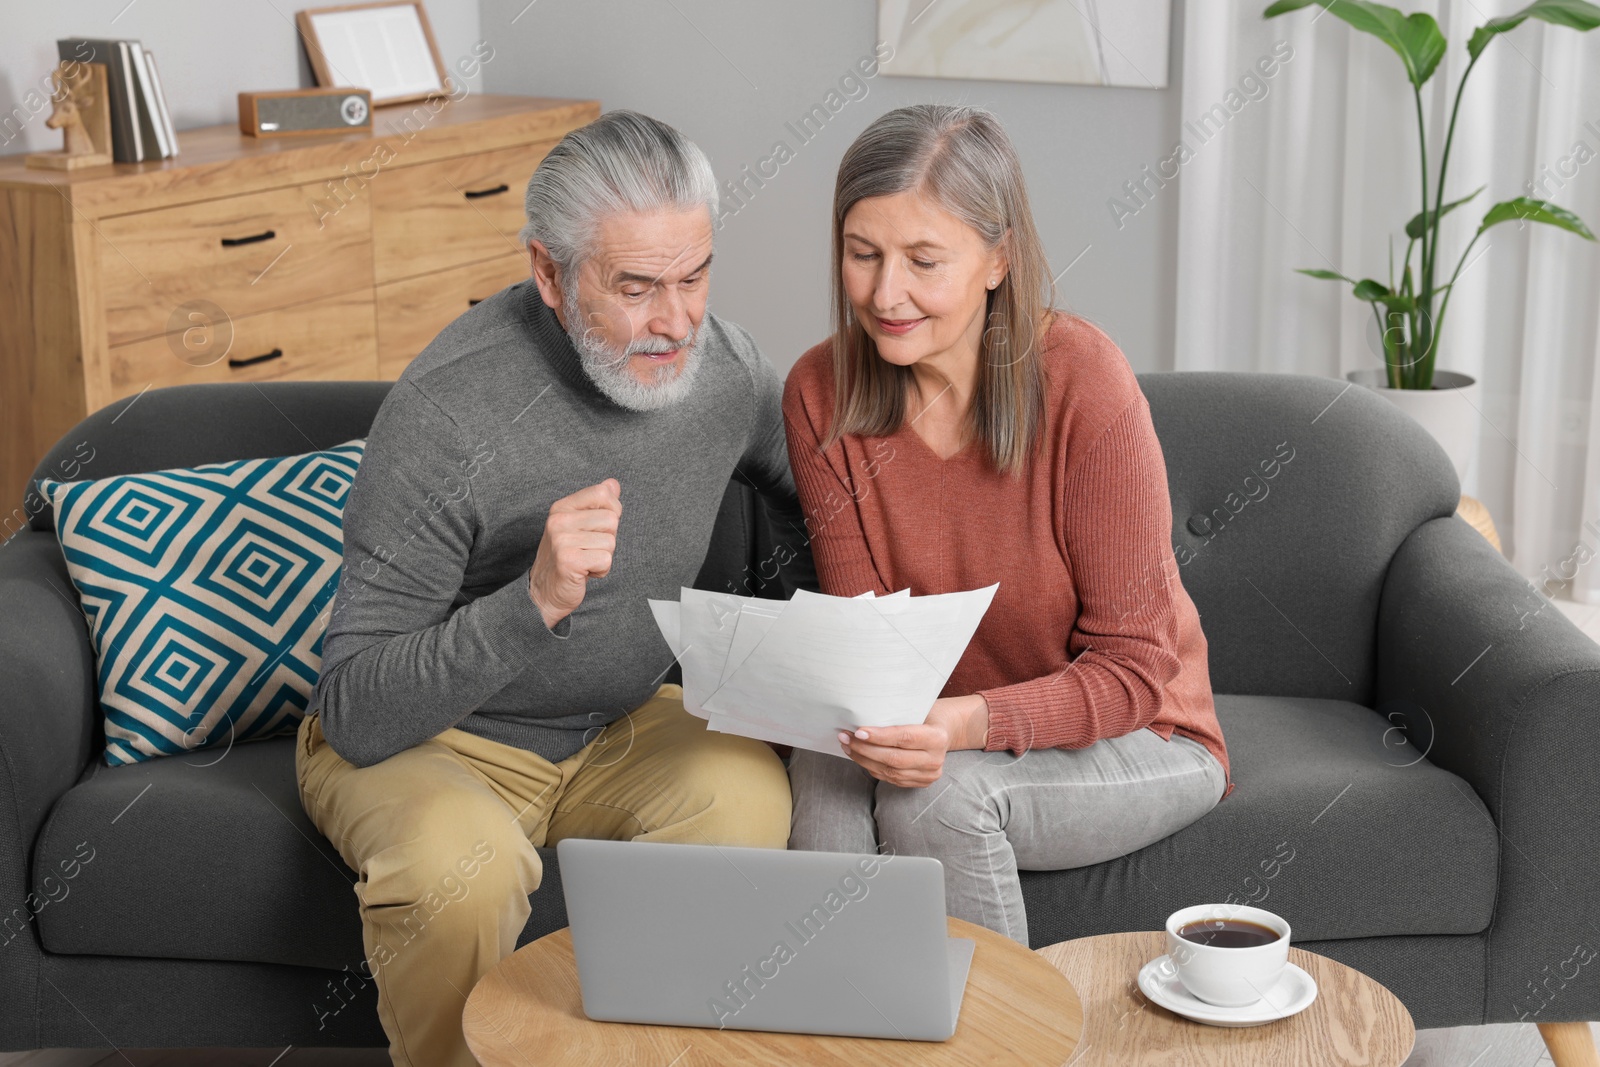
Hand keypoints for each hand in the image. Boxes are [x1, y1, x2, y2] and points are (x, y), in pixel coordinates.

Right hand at [528, 478, 620, 628]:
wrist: (545, 593)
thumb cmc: (567, 557)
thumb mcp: (579, 526)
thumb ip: (596, 504)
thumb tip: (613, 483)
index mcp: (562, 507)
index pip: (603, 493)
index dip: (612, 511)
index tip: (598, 528)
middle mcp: (559, 520)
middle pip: (611, 520)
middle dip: (608, 539)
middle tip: (588, 550)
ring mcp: (562, 540)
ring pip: (611, 542)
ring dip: (604, 557)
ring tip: (585, 561)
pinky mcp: (568, 560)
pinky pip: (606, 560)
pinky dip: (601, 570)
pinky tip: (584, 573)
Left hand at [838, 695, 988, 787]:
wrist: (946, 729)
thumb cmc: (927, 713)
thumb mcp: (919, 707)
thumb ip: (897, 713)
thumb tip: (862, 712)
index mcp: (938, 737)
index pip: (904, 738)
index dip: (879, 737)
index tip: (858, 731)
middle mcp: (935, 759)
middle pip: (894, 759)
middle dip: (865, 749)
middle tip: (845, 737)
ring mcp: (928, 775)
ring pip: (889, 772)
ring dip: (864, 760)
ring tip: (848, 746)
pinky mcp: (920, 783)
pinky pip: (891, 779)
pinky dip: (872, 768)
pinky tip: (860, 757)